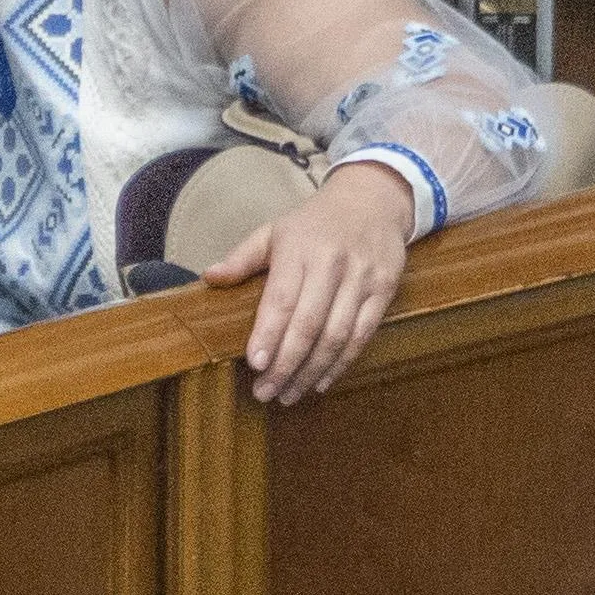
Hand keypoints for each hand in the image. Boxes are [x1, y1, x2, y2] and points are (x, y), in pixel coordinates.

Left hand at [200, 167, 413, 405]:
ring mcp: (362, 277)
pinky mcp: (385, 289)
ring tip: (289, 394)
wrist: (373, 199)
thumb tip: (209, 277)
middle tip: (265, 393)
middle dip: (286, 364)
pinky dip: (342, 363)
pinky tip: (321, 381)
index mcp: (299, 248)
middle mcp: (332, 263)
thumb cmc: (315, 222)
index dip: (269, 334)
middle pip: (309, 324)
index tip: (255, 364)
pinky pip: (362, 334)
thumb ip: (242, 257)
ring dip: (312, 371)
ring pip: (337, 335)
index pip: (282, 298)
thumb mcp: (275, 230)